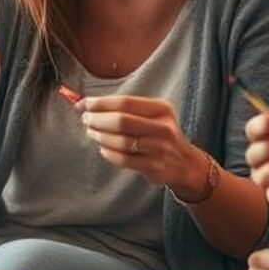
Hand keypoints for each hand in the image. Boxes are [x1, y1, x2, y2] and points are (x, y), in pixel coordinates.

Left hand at [78, 95, 207, 191]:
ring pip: (121, 141)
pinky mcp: (155, 167)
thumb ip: (125, 109)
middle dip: (97, 119)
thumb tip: (87, 104)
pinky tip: (103, 149)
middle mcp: (163, 127)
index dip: (100, 103)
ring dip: (100, 136)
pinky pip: (124, 159)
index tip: (83, 104)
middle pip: (121, 121)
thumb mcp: (153, 116)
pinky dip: (108, 153)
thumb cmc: (160, 135)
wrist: (185, 164)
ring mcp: (160, 148)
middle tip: (86, 120)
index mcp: (161, 109)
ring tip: (92, 133)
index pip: (124, 102)